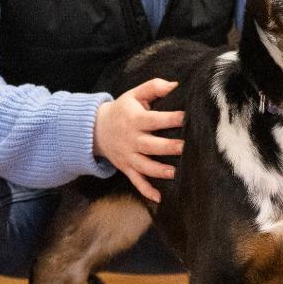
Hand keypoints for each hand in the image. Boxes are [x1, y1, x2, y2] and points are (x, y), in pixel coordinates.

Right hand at [93, 78, 184, 202]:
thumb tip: (175, 85)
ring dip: (159, 171)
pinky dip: (146, 191)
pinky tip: (160, 198)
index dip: (169, 119)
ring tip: (175, 173)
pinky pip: (136, 181)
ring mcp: (128, 156)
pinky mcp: (126, 168)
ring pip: (144, 166)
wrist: (96, 129)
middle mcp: (131, 139)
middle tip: (186, 148)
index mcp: (134, 119)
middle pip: (151, 145)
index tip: (186, 118)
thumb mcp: (134, 95)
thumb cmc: (122, 110)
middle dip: (168, 147)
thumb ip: (153, 87)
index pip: (154, 120)